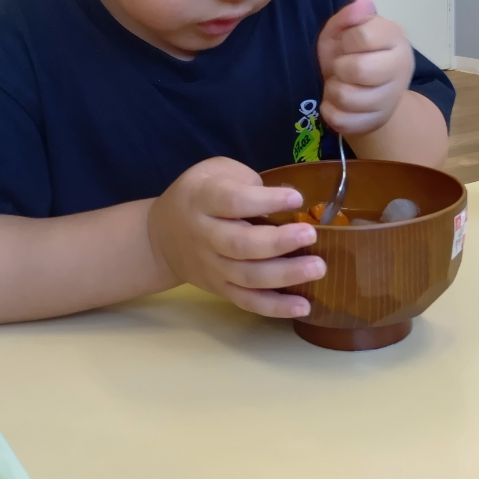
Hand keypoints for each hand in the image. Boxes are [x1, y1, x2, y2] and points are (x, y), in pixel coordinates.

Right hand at [147, 157, 325, 317]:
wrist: (161, 237)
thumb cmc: (198, 195)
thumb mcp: (214, 171)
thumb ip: (246, 180)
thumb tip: (284, 198)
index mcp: (202, 200)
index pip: (233, 201)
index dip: (265, 201)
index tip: (296, 198)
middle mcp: (204, 235)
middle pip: (240, 244)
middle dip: (278, 242)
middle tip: (311, 235)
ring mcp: (212, 267)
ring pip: (247, 277)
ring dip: (285, 275)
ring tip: (317, 267)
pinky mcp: (220, 289)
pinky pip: (247, 301)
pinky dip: (275, 307)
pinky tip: (303, 305)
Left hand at [317, 0, 413, 136]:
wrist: (368, 90)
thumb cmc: (354, 53)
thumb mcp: (344, 30)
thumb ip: (349, 16)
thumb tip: (363, 2)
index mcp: (395, 37)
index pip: (361, 36)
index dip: (346, 41)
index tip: (348, 44)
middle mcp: (401, 67)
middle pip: (358, 70)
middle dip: (340, 67)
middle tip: (342, 67)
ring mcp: (391, 98)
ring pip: (346, 98)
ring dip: (333, 90)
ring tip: (340, 84)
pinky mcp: (376, 122)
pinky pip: (341, 120)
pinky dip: (330, 110)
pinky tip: (337, 103)